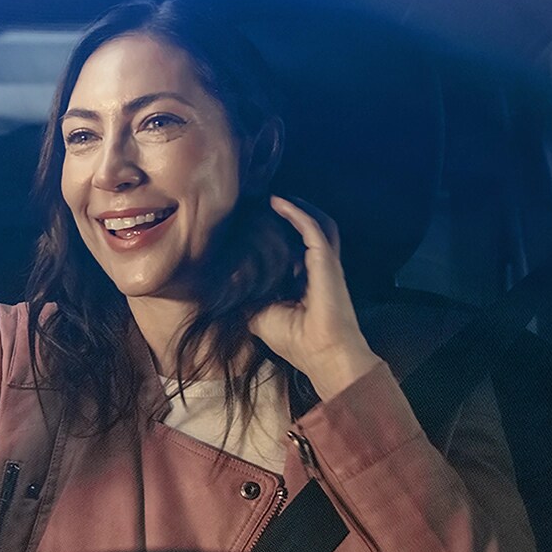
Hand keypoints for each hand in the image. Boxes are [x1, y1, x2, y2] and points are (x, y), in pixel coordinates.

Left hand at [248, 196, 381, 400]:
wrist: (321, 354)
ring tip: (275, 197)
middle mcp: (316, 270)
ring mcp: (324, 263)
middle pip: (305, 233)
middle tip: (264, 202)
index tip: (252, 225)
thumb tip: (226, 285)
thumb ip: (247, 299)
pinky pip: (312, 227)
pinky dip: (296, 212)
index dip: (276, 237)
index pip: (291, 251)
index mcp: (304, 283)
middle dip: (289, 216)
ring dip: (296, 208)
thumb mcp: (259, 317)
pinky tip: (278, 201)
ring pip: (315, 224)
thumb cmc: (295, 341)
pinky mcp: (326, 260)